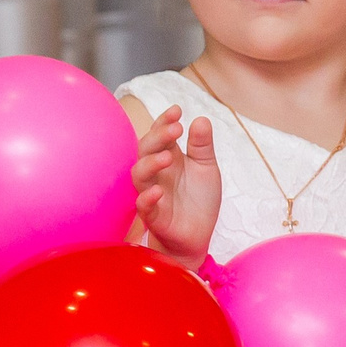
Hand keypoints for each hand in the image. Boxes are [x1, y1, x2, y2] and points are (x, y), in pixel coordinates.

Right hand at [131, 105, 220, 271]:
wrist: (197, 236)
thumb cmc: (198, 200)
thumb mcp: (206, 168)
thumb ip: (202, 146)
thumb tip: (201, 119)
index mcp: (169, 157)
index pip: (160, 134)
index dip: (164, 121)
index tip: (177, 110)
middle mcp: (157, 173)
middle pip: (145, 149)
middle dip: (157, 137)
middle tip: (176, 129)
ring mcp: (152, 193)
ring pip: (139, 174)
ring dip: (150, 164)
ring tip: (167, 157)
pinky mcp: (153, 216)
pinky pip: (143, 206)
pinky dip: (147, 198)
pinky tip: (157, 191)